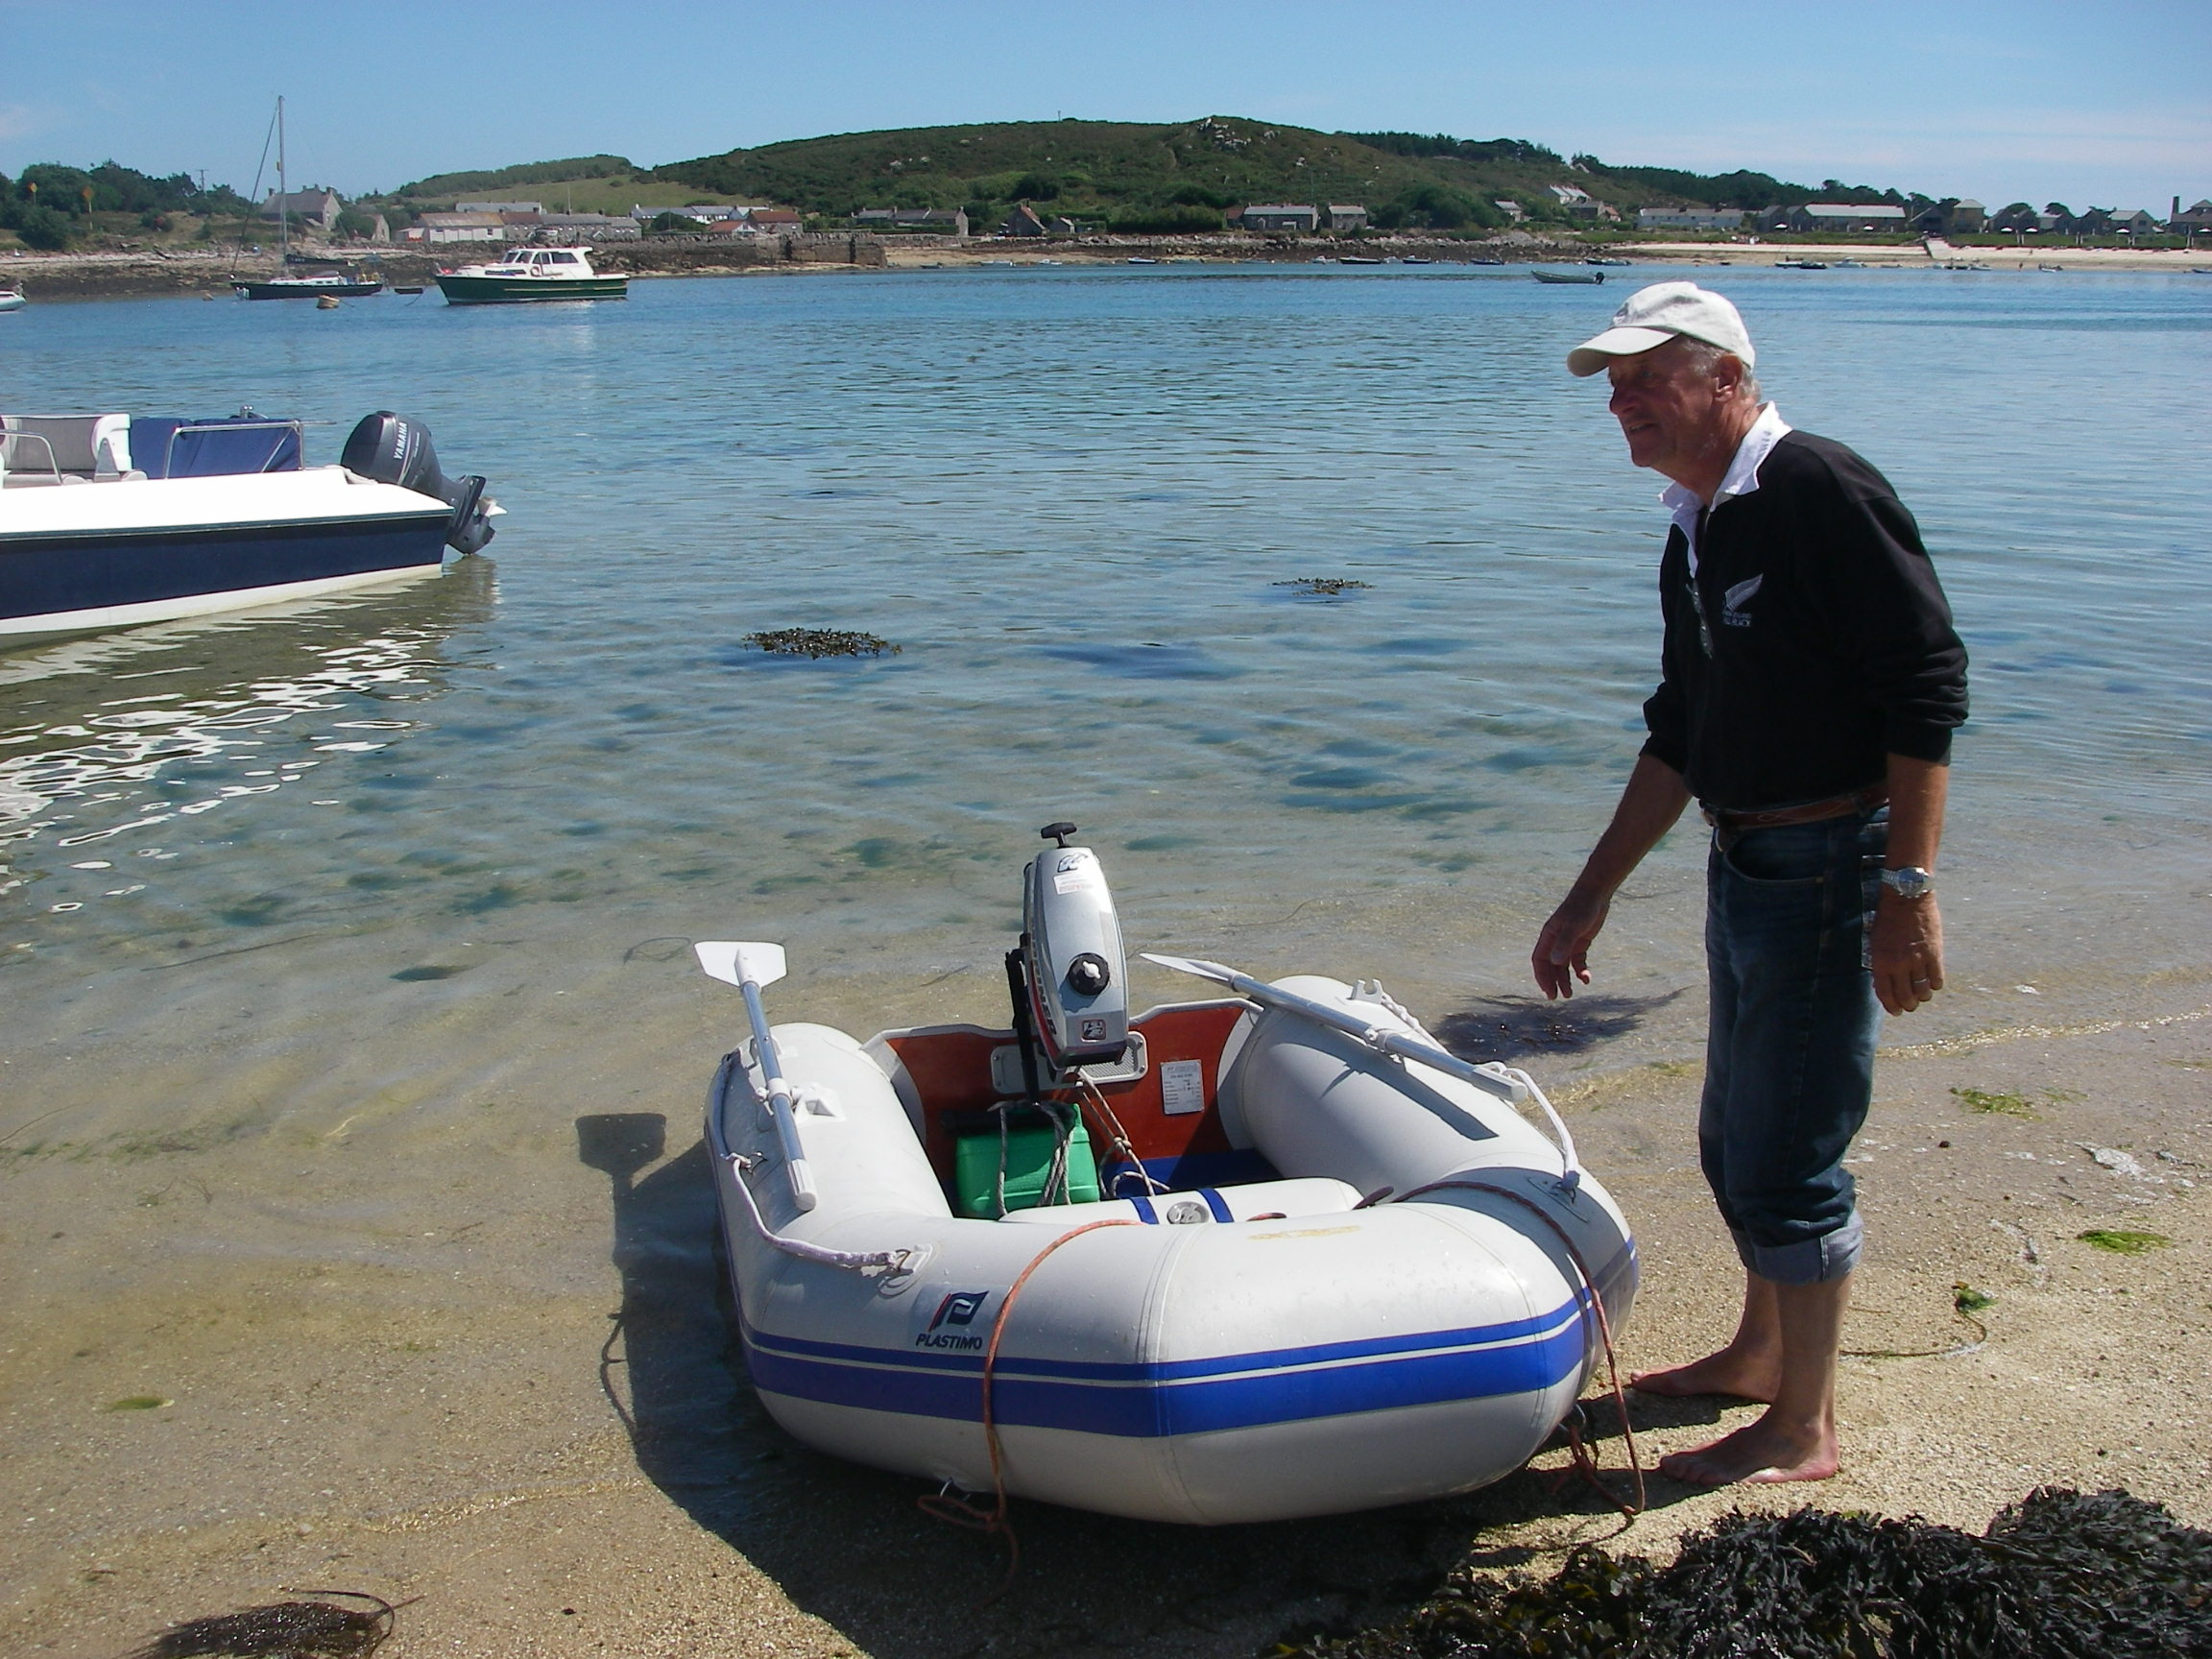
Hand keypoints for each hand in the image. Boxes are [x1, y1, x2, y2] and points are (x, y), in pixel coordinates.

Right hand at [1533, 888, 1611, 999]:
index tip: (1548, 991)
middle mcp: (1556, 941)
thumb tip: (1555, 963)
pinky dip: (1581, 971)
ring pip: (1563, 966)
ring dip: (1566, 980)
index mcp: (1548, 937)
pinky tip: (1586, 979)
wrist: (1595, 895)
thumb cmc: (1581, 908)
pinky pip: (1578, 961)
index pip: (1539, 961)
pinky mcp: (1581, 942)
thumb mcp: (1573, 926)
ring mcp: (1568, 942)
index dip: (1541, 977)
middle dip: (1553, 982)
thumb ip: (1564, 944)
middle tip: (1558, 998)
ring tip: (1570, 994)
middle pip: (1550, 966)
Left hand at [1871, 890, 1942, 1014]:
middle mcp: (1899, 965)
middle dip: (1908, 1005)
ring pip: (1923, 990)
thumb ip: (1881, 964)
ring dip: (1922, 997)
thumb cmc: (1887, 920)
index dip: (1891, 1006)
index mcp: (1881, 962)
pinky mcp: (1935, 954)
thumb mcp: (1875, 943)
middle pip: (1906, 996)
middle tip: (1910, 1007)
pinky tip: (1933, 984)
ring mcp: (1918, 960)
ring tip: (1922, 996)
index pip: (1886, 993)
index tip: (1896, 1011)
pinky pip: (1937, 978)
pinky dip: (1935, 985)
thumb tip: (1885, 984)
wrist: (1906, 899)